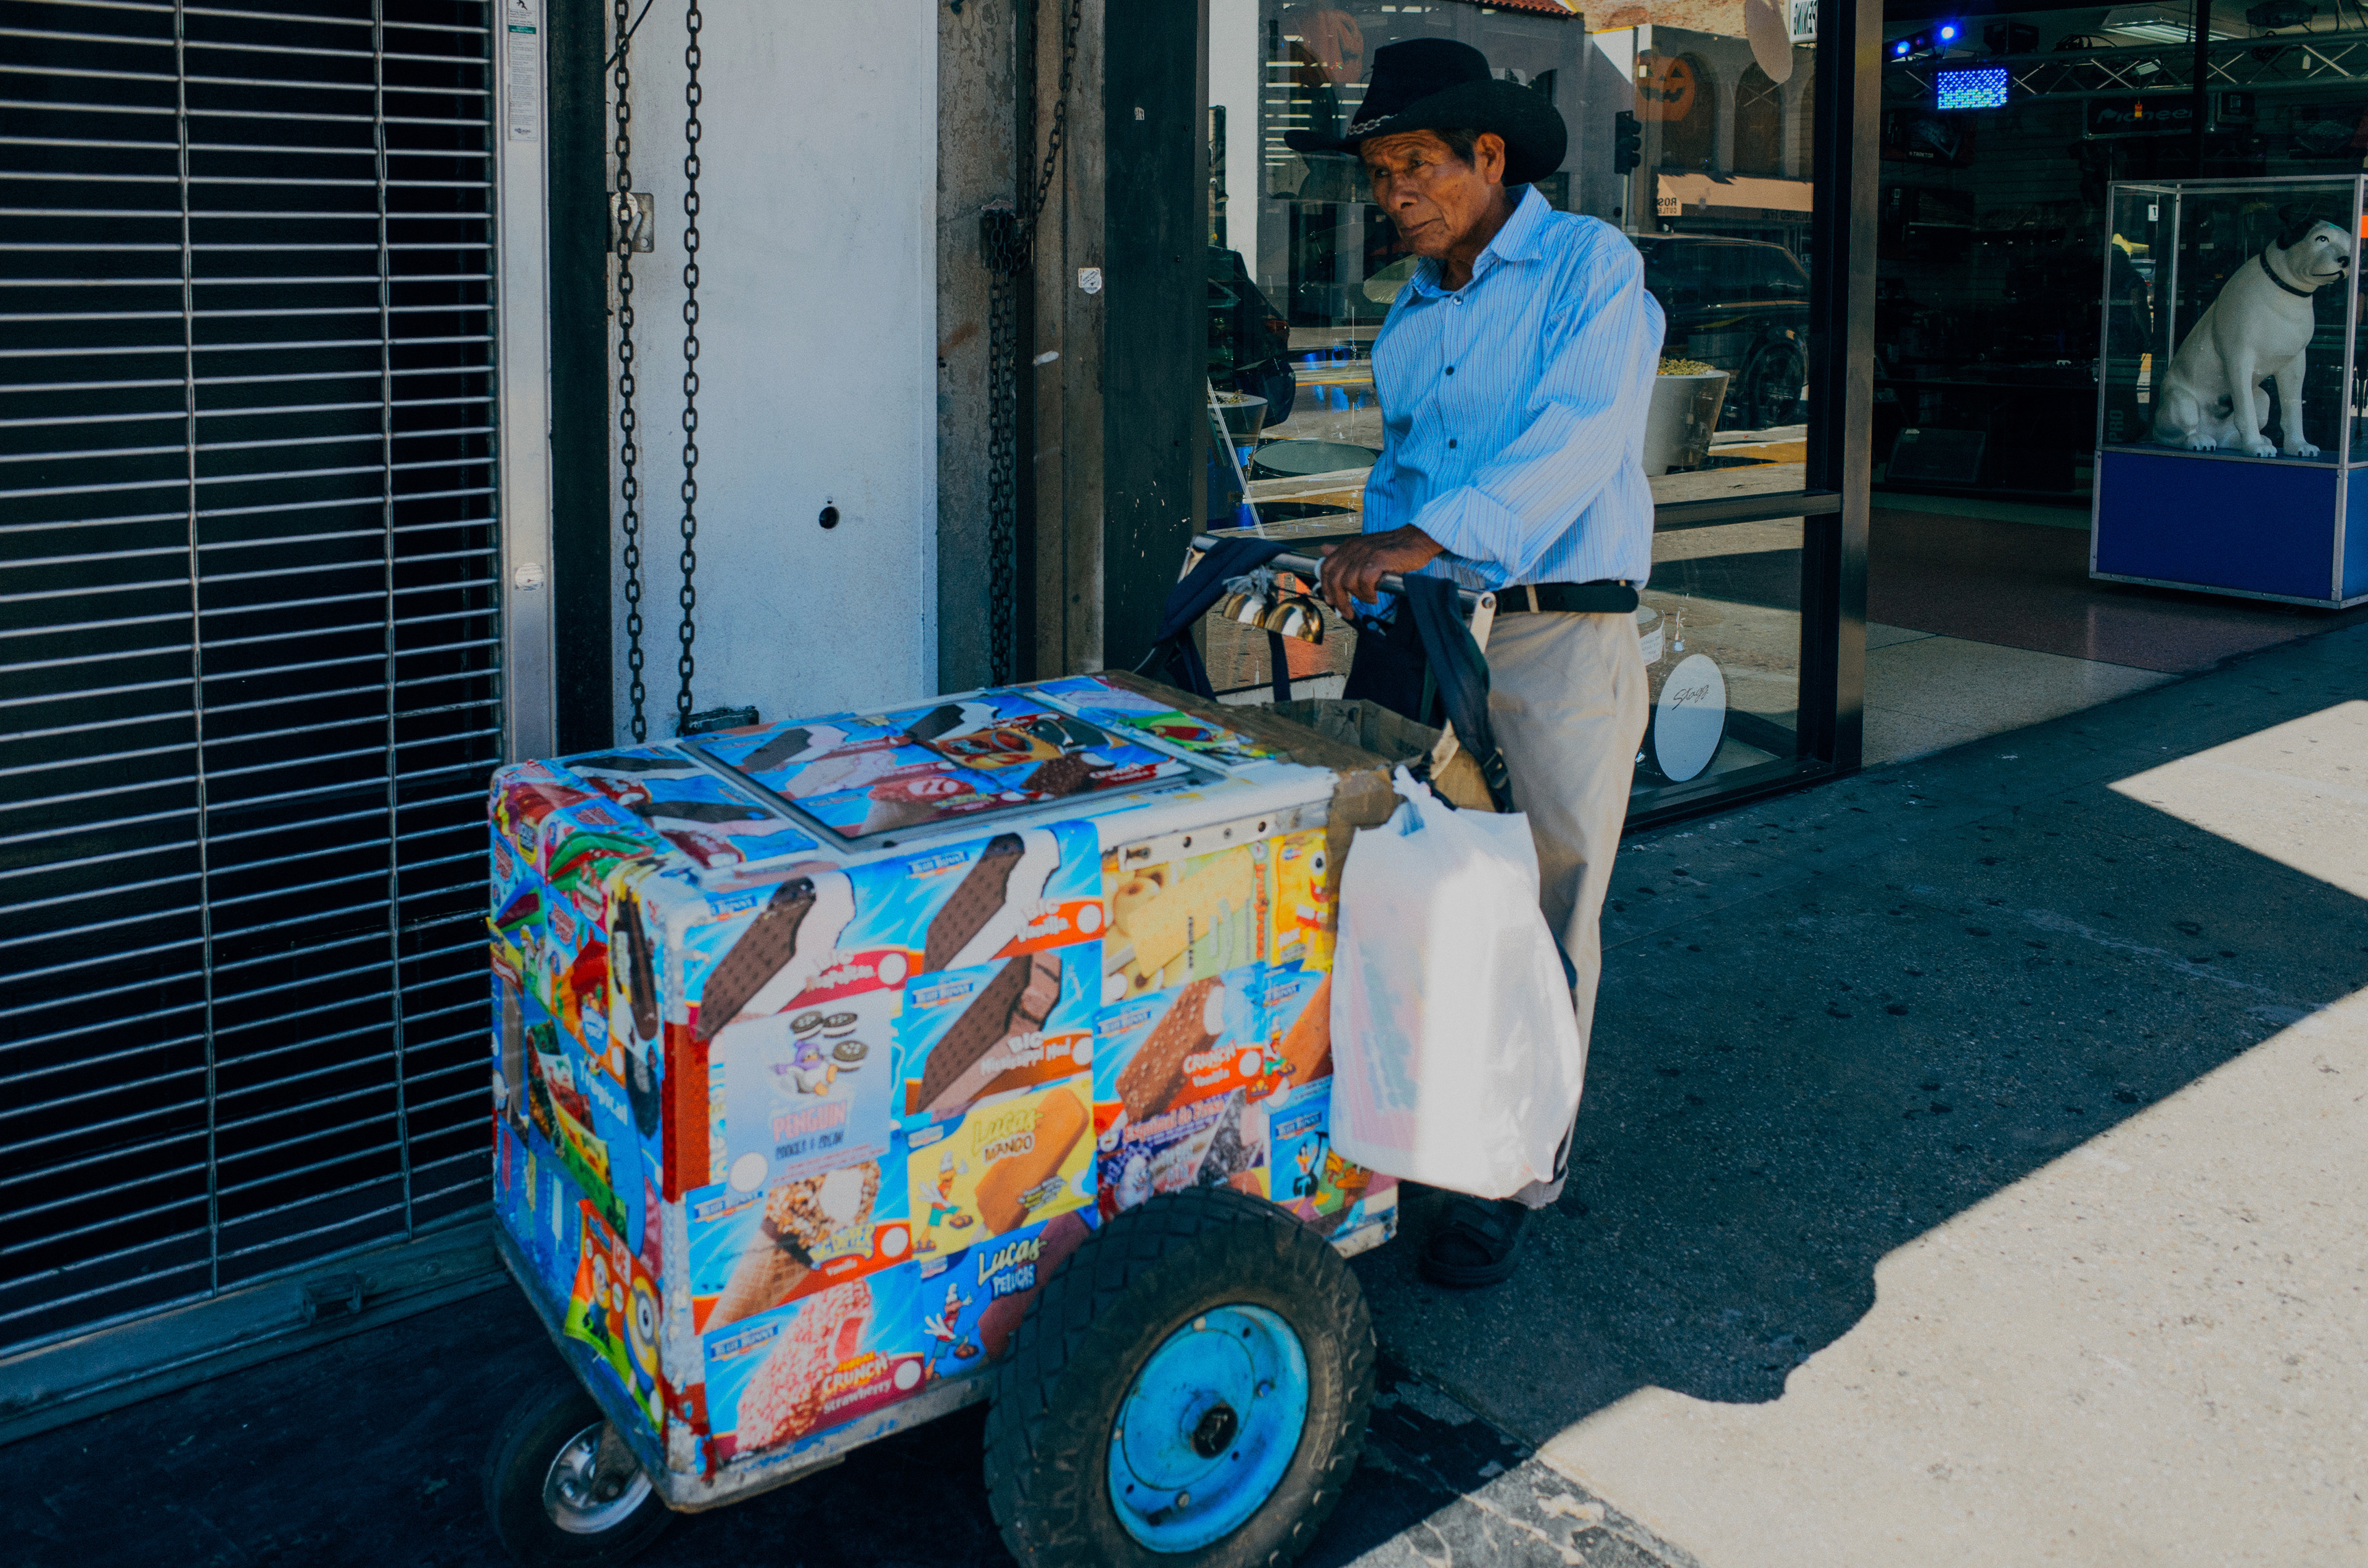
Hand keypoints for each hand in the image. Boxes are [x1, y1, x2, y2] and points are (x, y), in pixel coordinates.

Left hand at [1318, 526, 1445, 617]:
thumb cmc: (1393, 548)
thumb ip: (1345, 552)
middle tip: (1348, 612)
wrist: (1417, 539)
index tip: (1331, 601)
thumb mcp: (1365, 547)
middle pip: (1334, 579)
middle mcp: (1354, 548)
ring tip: (1370, 599)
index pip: (1326, 568)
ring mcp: (1366, 553)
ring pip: (1349, 583)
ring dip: (1359, 597)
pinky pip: (1365, 582)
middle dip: (1340, 600)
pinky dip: (1369, 593)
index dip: (1326, 587)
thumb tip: (1325, 549)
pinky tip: (1376, 596)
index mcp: (1349, 546)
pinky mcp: (1379, 559)